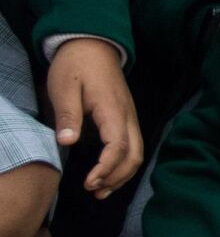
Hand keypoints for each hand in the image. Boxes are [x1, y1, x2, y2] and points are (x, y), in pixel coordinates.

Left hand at [46, 38, 142, 196]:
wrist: (93, 45)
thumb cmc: (76, 66)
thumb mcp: (64, 86)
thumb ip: (68, 115)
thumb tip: (66, 142)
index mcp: (113, 110)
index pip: (118, 146)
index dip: (106, 168)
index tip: (88, 182)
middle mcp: (128, 116)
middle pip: (135, 155)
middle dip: (117, 177)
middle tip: (93, 190)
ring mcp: (131, 117)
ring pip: (138, 153)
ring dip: (122, 175)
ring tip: (100, 190)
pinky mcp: (127, 118)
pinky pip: (133, 147)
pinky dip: (124, 165)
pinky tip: (108, 174)